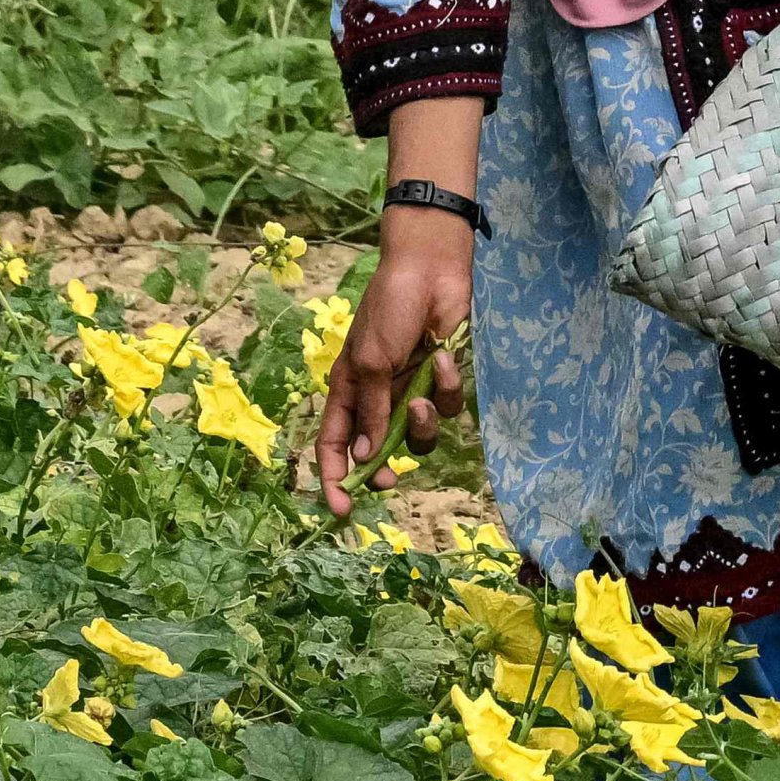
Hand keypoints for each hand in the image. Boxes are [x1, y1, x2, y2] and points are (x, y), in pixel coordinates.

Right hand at [315, 216, 471, 516]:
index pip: (333, 443)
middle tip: (391, 479)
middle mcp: (378, 397)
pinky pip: (446, 406)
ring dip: (422, 422)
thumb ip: (371, 412)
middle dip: (383, 467)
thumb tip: (362, 457)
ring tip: (423, 394)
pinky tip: (445, 358)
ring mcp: (411, 390)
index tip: (340, 510)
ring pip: (417, 436)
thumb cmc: (390, 308)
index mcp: (349, 389)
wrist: (432, 270)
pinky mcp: (441, 381)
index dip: (332, 478)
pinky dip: (447, 386)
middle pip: (376, 452)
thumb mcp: (372, 361)